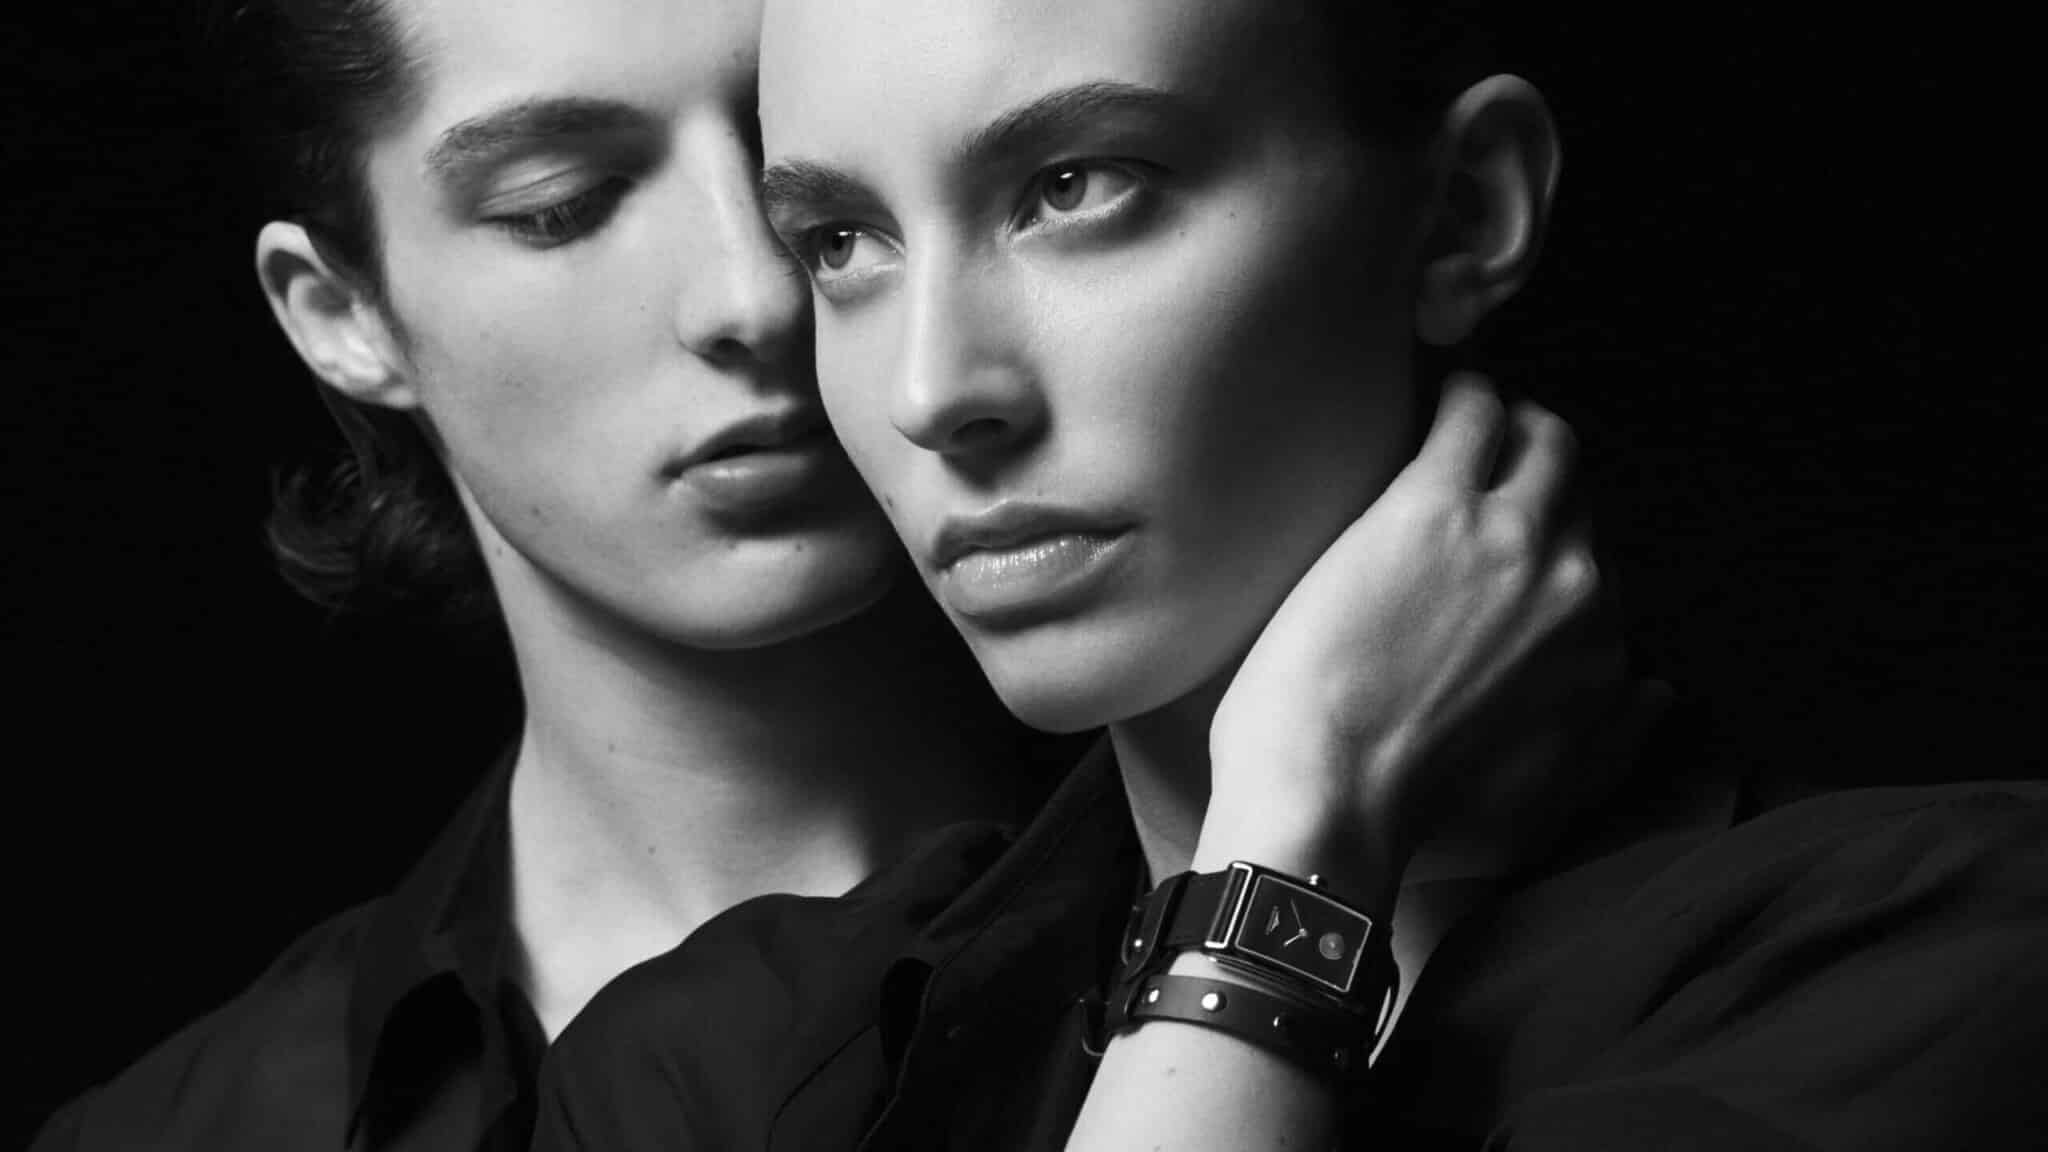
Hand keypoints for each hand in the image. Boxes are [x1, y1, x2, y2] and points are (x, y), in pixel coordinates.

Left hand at [1202, 374, 1649, 906]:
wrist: (1333, 797)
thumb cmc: (1423, 813)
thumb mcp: (1553, 799)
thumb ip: (1616, 742)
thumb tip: (1658, 691)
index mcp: (1602, 652)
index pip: (1598, 573)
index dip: (1553, 552)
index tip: (1515, 547)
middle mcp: (1574, 585)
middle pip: (1577, 497)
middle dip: (1542, 474)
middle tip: (1494, 465)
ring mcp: (1507, 535)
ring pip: (1540, 439)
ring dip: (1512, 422)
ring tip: (1473, 418)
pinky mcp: (1433, 502)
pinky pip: (1472, 413)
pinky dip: (1461, 392)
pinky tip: (1437, 393)